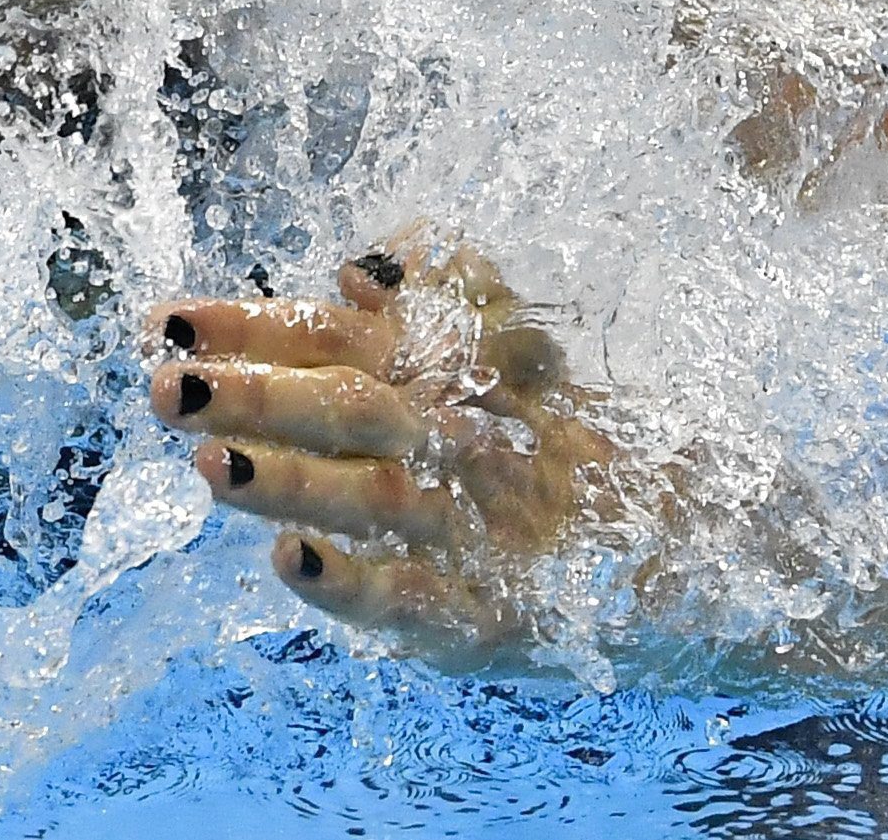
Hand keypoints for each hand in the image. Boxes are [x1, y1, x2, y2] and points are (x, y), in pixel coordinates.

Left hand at [150, 230, 612, 668]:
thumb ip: (454, 292)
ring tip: (209, 463)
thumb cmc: (589, 447)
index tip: (164, 320)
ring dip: (291, 481)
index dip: (254, 327)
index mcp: (461, 376)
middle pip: (357, 407)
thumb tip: (358, 267)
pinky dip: (356, 584)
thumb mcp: (529, 356)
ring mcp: (490, 533)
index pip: (345, 339)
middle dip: (258, 394)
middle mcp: (472, 444)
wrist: (723, 548)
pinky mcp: (502, 619)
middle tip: (167, 387)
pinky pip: (425, 602)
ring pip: (381, 498)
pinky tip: (289, 563)